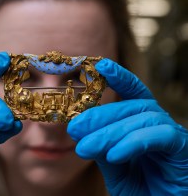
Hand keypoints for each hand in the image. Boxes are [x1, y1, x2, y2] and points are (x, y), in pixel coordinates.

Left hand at [67, 59, 187, 194]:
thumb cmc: (140, 189)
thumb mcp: (113, 165)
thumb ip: (101, 145)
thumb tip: (79, 128)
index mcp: (143, 124)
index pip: (133, 93)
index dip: (119, 77)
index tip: (100, 65)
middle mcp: (160, 123)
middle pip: (131, 106)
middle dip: (99, 116)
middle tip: (74, 129)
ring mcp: (173, 135)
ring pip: (142, 119)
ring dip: (110, 133)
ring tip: (85, 148)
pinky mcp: (184, 149)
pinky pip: (160, 136)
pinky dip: (134, 142)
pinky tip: (114, 156)